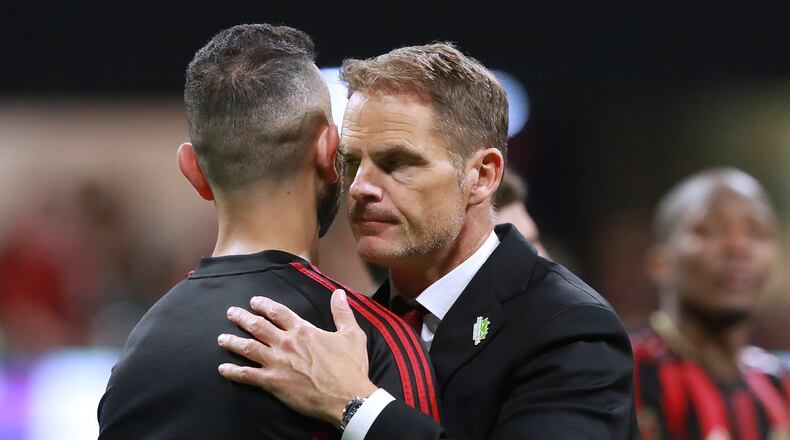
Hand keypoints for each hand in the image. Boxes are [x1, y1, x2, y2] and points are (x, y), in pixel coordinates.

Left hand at [217, 289, 377, 424]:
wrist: (347, 396)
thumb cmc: (350, 367)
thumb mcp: (352, 335)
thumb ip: (342, 312)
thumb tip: (339, 293)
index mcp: (303, 330)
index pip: (278, 312)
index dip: (264, 305)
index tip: (254, 301)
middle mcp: (286, 342)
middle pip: (257, 326)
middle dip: (242, 317)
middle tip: (231, 313)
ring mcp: (277, 362)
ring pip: (247, 347)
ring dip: (232, 341)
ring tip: (221, 338)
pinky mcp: (273, 382)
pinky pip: (247, 375)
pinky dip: (233, 372)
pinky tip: (223, 369)